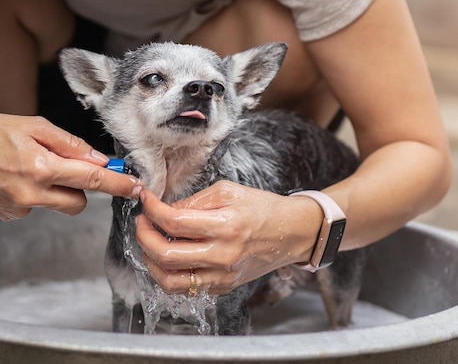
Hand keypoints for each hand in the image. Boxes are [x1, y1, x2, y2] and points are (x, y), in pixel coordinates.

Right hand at [0, 114, 141, 221]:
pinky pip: (35, 206)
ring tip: (32, 168)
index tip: (137, 188)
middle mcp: (31, 193)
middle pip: (79, 202)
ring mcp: (18, 207)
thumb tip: (98, 159)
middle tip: (66, 167)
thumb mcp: (34, 126)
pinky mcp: (8, 214)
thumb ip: (69, 144)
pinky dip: (33, 193)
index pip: (93, 180)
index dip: (119, 185)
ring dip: (56, 190)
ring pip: (57, 204)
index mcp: (42, 168)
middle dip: (81, 187)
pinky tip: (16, 177)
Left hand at [136, 181, 321, 294]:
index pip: (174, 221)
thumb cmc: (264, 208)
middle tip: (142, 223)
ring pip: (170, 280)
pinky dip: (169, 274)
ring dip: (151, 262)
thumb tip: (166, 211)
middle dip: (143, 236)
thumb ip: (195, 201)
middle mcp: (223, 254)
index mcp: (226, 225)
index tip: (145, 200)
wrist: (292, 232)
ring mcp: (223, 275)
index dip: (152, 209)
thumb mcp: (230, 192)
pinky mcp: (224, 286)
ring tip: (150, 244)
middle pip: (166, 254)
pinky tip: (169, 258)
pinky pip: (186, 288)